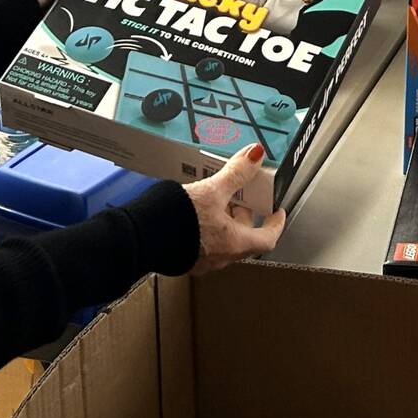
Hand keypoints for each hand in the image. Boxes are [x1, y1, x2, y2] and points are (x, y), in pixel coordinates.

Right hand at [186, 144, 286, 273]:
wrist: (140, 237)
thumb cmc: (179, 220)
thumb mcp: (212, 191)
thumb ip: (236, 174)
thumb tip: (255, 156)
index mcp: (234, 244)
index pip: (267, 240)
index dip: (275, 224)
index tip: (277, 213)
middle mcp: (220, 258)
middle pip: (244, 239)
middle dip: (244, 217)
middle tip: (242, 198)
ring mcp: (201, 261)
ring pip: (223, 242)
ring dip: (225, 223)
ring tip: (216, 200)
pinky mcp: (184, 259)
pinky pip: (204, 244)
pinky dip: (208, 229)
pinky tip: (196, 214)